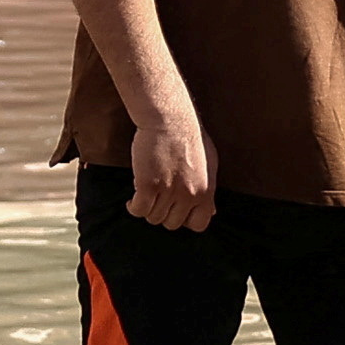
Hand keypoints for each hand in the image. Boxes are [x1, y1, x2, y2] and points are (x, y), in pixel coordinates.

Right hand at [124, 100, 218, 232]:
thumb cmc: (190, 137)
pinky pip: (139, 210)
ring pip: (154, 217)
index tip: (175, 210)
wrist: (171, 120)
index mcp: (206, 192)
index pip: (198, 224)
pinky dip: (133, 207)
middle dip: (163, 213)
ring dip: (147, 208)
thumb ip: (209, 190)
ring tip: (145, 196)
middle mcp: (189, 195)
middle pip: (172, 223)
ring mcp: (168, 191)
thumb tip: (212, 212)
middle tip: (156, 200)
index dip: (185, 219)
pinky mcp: (148, 185)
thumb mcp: (209, 165)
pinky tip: (132, 200)